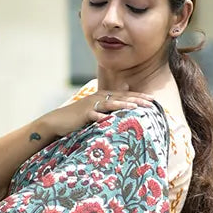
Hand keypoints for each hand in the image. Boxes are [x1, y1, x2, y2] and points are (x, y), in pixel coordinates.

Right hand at [39, 87, 154, 139]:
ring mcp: (91, 105)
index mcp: (104, 96)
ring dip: (122, 105)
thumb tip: (127, 91)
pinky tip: (107, 119)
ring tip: (134, 107)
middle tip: (151, 103)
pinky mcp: (83, 114)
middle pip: (121, 98)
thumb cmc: (80, 117)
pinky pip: (93, 115)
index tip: (153, 100)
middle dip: (136, 100)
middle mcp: (99, 98)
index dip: (139, 97)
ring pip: (109, 104)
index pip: (125, 95)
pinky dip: (100, 117)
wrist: (59, 121)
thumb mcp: (97, 108)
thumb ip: (112, 102)